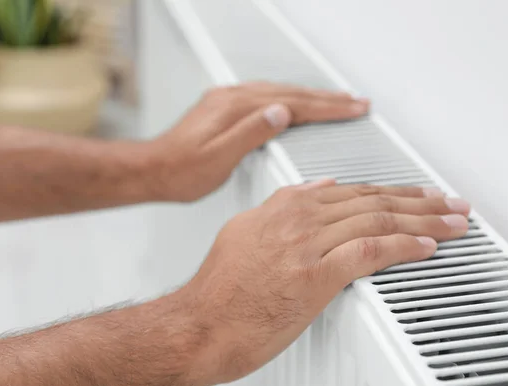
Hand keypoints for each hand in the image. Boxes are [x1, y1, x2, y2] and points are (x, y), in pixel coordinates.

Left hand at [152, 82, 369, 200]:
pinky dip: (289, 99)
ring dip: (311, 97)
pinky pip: (266, 97)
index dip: (327, 107)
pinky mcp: (224, 109)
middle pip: (291, 94)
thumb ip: (250, 134)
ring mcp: (228, 102)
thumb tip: (281, 112)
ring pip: (280, 93)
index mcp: (236, 110)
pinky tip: (294, 104)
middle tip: (356, 103)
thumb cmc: (181, 171)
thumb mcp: (217, 159)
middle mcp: (233, 99)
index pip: (293, 104)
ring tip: (335, 102)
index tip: (353, 108)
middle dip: (327, 99)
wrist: (152, 170)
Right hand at [184, 181, 469, 384]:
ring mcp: (308, 246)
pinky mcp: (314, 277)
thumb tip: (316, 189)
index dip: (391, 191)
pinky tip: (425, 248)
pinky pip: (369, 253)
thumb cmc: (220, 287)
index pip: (352, 190)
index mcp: (285, 206)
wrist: (201, 322)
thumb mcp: (245, 230)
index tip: (415, 195)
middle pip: (372, 201)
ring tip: (451, 223)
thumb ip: (282, 206)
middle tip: (448, 203)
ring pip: (377, 221)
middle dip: (419, 201)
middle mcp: (299, 219)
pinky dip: (403, 247)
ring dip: (423, 221)